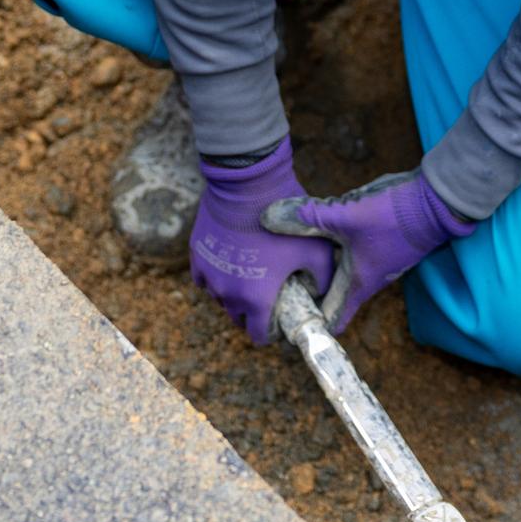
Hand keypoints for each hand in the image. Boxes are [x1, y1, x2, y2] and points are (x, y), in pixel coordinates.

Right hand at [189, 139, 335, 344]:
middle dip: (254, 312)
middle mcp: (228, 293)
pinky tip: (233, 262)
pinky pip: (206, 278)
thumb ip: (322, 282)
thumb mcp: (317, 252)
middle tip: (269, 293)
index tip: (281, 317)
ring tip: (253, 272)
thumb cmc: (284, 220)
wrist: (248, 184)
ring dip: (236, 293)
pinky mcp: (198, 255)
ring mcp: (210, 274)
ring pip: (222, 297)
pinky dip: (219, 275)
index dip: (273, 332)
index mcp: (256, 299)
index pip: (260, 336)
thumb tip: (318, 294)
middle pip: (240, 318)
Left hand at [264, 170, 474, 333]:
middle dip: (305, 288)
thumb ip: (307, 219)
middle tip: (273, 277)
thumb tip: (267, 219)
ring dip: (318, 265)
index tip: (282, 319)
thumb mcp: (344, 217)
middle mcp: (367, 278)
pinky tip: (318, 225)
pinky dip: (332, 245)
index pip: (330, 318)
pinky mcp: (381, 242)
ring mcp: (376, 260)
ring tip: (287, 252)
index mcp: (357, 283)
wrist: (437, 201)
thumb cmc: (395, 217)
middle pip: (331, 293)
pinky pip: (349, 249)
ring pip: (340, 269)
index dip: (307, 323)